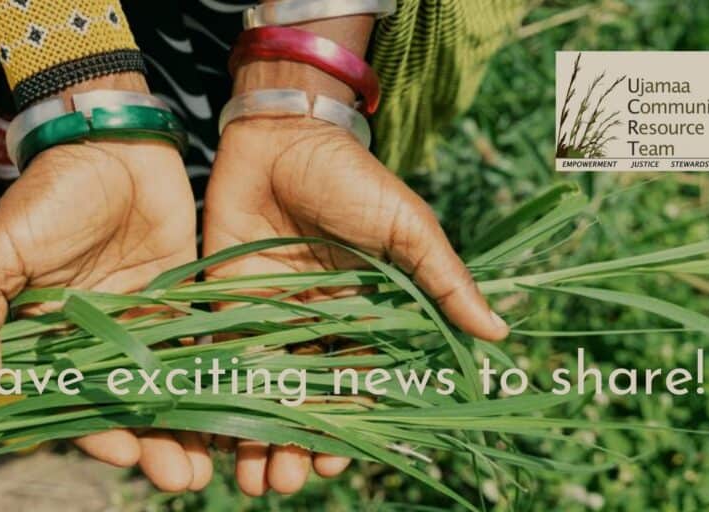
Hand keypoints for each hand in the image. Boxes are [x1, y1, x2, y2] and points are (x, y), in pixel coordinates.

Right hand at [0, 139, 211, 490]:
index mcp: (49, 340)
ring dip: (188, 428)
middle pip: (128, 408)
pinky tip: (237, 412)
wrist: (111, 143)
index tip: (125, 454)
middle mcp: (96, 341)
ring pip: (167, 390)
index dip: (97, 432)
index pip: (71, 402)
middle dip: (154, 446)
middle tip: (182, 479)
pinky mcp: (182, 302)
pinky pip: (199, 350)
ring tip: (209, 464)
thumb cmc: (47, 197)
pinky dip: (215, 382)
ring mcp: (142, 324)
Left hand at [202, 117, 509, 494]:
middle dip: (296, 443)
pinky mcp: (224, 301)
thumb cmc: (351, 176)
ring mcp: (269, 316)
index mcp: (364, 316)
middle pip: (307, 398)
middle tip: (283, 484)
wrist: (282, 133)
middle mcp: (316, 325)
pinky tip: (210, 433)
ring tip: (250, 479)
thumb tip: (498, 335)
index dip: (350, 425)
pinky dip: (215, 397)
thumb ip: (442, 281)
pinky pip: (220, 357)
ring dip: (256, 434)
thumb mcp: (406, 228)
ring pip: (264, 389)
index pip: (359, 385)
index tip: (337, 462)